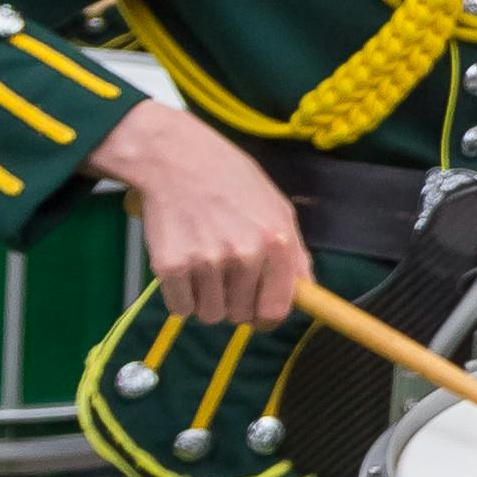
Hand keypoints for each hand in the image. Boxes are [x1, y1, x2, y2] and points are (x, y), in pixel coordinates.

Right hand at [89, 101, 312, 326]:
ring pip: (209, 315)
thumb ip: (294, 254)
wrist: (175, 158)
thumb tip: (306, 292)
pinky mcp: (170, 266)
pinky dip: (180, 296)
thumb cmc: (231, 181)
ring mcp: (206, 262)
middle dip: (234, 303)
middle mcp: (244, 256)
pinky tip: (183, 267)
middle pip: (240, 316)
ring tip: (204, 266)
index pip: (276, 310)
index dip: (266, 318)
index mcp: (276, 243)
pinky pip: (179, 308)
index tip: (258, 314)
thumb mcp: (278, 208)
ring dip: (206, 300)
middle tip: (224, 275)